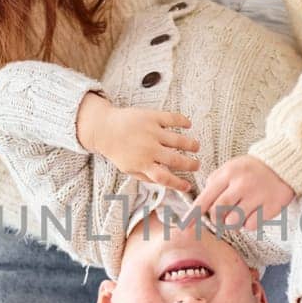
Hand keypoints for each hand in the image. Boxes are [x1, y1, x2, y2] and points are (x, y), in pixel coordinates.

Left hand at [77, 94, 199, 192]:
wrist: (104, 128)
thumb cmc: (117, 150)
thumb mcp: (128, 169)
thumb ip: (146, 177)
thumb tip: (164, 182)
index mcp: (142, 164)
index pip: (164, 177)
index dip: (178, 183)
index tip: (188, 186)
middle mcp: (148, 148)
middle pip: (175, 159)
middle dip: (190, 164)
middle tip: (197, 165)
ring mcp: (151, 131)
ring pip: (178, 139)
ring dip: (191, 144)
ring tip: (196, 147)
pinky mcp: (151, 116)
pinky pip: (172, 118)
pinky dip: (183, 121)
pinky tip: (188, 124)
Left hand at [189, 155, 294, 232]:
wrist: (283, 164)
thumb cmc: (252, 169)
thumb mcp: (231, 167)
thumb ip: (215, 182)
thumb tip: (202, 205)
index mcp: (228, 174)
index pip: (206, 199)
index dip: (193, 215)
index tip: (184, 227)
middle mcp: (242, 184)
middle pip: (218, 213)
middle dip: (216, 219)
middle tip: (222, 215)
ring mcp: (257, 196)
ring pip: (233, 222)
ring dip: (233, 222)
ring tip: (240, 212)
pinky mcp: (271, 206)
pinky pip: (251, 225)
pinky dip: (249, 223)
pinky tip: (254, 212)